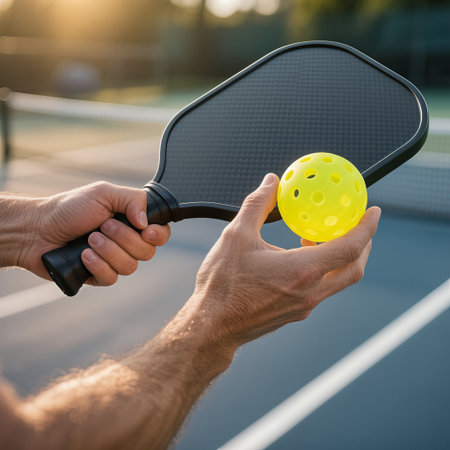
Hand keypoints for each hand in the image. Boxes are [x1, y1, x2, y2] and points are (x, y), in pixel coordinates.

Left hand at [20, 182, 170, 285]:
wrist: (38, 229)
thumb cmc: (69, 208)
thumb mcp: (104, 193)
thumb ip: (133, 200)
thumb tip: (147, 223)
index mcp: (132, 222)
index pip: (160, 233)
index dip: (158, 235)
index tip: (146, 231)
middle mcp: (126, 242)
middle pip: (147, 252)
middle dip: (124, 238)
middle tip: (102, 226)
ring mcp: (114, 260)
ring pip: (130, 266)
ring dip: (108, 250)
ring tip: (89, 239)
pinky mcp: (99, 275)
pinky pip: (112, 278)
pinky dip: (97, 265)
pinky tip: (83, 255)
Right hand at [194, 173, 380, 346]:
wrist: (212, 328)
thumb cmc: (222, 285)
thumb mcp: (236, 236)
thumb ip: (257, 205)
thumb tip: (271, 182)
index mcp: (302, 271)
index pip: (350, 247)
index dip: (366, 227)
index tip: (374, 211)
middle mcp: (310, 292)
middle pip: (354, 269)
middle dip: (363, 245)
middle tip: (357, 226)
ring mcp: (305, 306)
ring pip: (338, 281)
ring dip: (342, 258)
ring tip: (323, 237)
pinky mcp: (295, 313)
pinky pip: (321, 289)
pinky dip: (323, 270)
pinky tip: (300, 258)